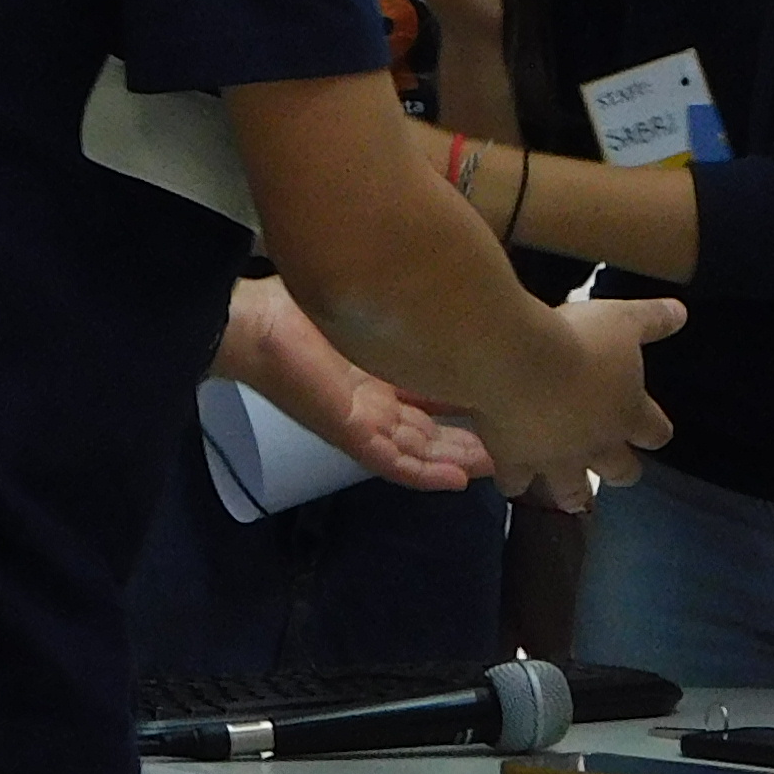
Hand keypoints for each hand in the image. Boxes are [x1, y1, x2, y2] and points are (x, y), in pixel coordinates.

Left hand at [221, 278, 494, 490]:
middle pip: (433, 435)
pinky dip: (425, 473)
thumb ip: (406, 313)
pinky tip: (457, 478)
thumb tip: (451, 294)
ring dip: (457, 461)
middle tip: (518, 446)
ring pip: (420, 454)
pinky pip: (393, 464)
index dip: (469, 409)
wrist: (256, 325)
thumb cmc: (302, 310)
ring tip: (497, 467)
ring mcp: (364, 426)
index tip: (508, 407)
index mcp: (381, 380)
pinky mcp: (350, 436)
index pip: (435, 404)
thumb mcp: (371, 312)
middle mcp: (377, 407)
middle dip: (474, 441)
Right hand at [462, 291, 681, 508]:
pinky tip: (510, 478)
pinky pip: (514, 482)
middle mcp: (596, 445)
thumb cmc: (579, 340)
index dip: (655, 431)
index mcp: (628, 413)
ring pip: (569, 491)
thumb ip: (653, 319)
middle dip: (620, 471)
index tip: (654, 431)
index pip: (656, 433)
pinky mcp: (515, 461)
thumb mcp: (623, 319)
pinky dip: (513, 481)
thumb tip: (681, 313)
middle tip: (616, 472)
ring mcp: (555, 459)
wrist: (519, 362)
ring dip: (572, 494)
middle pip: (620, 471)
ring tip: (571, 499)